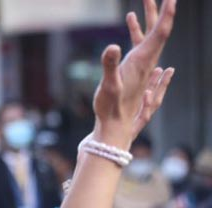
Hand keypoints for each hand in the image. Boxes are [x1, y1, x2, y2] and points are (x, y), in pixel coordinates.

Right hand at [92, 0, 175, 148]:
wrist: (115, 127)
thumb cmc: (110, 107)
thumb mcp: (108, 86)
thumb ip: (110, 66)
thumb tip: (113, 46)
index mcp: (142, 61)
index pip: (159, 33)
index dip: (167, 14)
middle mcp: (146, 62)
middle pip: (157, 32)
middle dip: (157, 11)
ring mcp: (141, 67)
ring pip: (148, 39)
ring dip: (146, 21)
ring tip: (137, 7)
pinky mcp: (134, 72)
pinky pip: (140, 47)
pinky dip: (138, 33)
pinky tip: (133, 28)